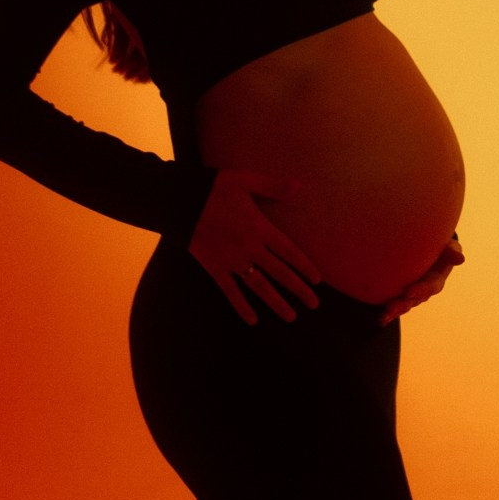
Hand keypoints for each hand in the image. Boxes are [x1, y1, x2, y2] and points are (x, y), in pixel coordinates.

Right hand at [188, 168, 322, 325]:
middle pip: (279, 273)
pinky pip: (230, 291)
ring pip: (259, 286)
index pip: (288, 251)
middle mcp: (249, 247)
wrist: (181, 200)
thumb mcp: (245, 180)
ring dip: (276, 302)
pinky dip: (241, 306)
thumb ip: (272, 186)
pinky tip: (252, 320)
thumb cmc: (215, 188)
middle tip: (314, 304)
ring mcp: (232, 260)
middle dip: (298, 290)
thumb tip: (298, 185)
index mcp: (259, 227)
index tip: (317, 280)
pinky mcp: (214, 268)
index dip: (304, 266)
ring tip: (291, 317)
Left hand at [378, 234, 464, 328]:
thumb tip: (460, 259)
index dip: (420, 290)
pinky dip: (388, 314)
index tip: (408, 291)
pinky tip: (381, 320)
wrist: (429, 250)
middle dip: (403, 305)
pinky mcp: (402, 295)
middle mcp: (424, 290)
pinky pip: (396, 305)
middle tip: (391, 307)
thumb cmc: (441, 248)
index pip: (430, 286)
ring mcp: (413, 294)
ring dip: (394, 311)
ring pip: (404, 305)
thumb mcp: (449, 247)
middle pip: (415, 300)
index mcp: (436, 280)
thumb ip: (452, 251)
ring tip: (383, 317)